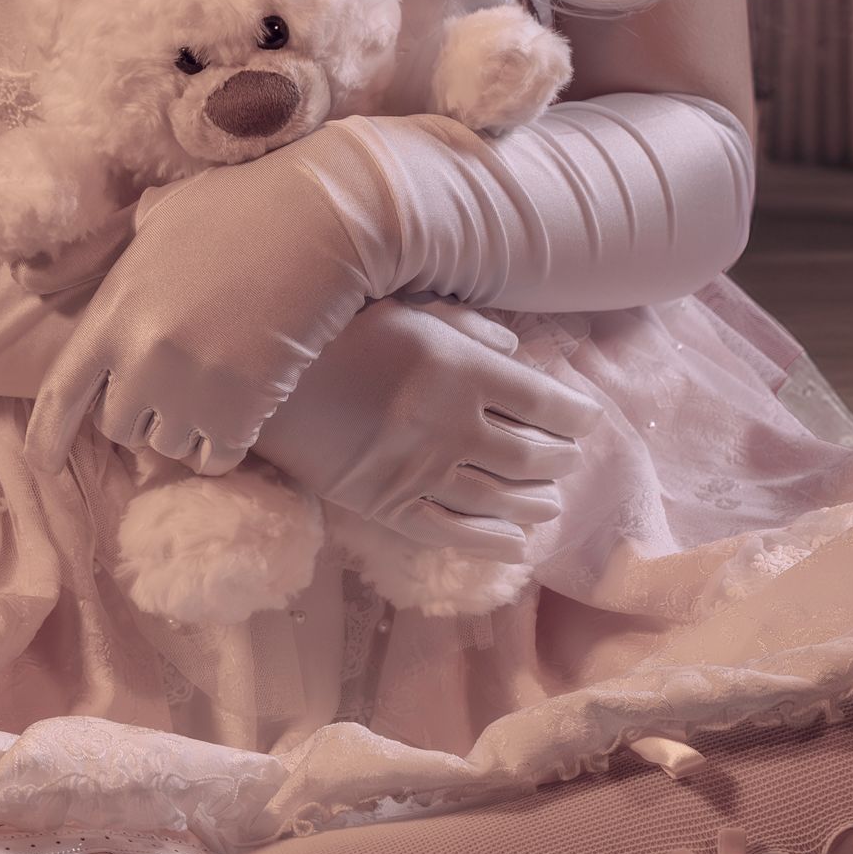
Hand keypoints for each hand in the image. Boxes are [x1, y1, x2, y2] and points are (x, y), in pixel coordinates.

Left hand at [23, 148, 387, 475]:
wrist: (318, 218)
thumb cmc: (238, 206)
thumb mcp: (155, 215)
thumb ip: (104, 253)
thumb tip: (39, 272)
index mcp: (112, 313)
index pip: (61, 393)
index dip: (47, 434)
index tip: (43, 462)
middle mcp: (142, 359)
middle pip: (118, 427)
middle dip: (138, 413)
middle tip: (171, 383)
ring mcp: (192, 389)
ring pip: (168, 446)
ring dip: (183, 427)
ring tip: (211, 387)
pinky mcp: (242, 409)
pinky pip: (215, 458)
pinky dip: (222, 445)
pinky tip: (239, 414)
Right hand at [252, 294, 600, 567]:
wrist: (265, 381)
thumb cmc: (337, 333)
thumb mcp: (407, 309)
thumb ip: (468, 328)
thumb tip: (517, 352)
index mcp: (462, 371)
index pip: (545, 402)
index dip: (576, 414)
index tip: (587, 418)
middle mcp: (452, 425)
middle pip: (531, 454)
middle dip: (560, 458)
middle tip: (568, 458)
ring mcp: (422, 471)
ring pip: (501, 498)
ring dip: (535, 502)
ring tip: (550, 502)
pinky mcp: (389, 505)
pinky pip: (452, 533)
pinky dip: (490, 541)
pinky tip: (513, 544)